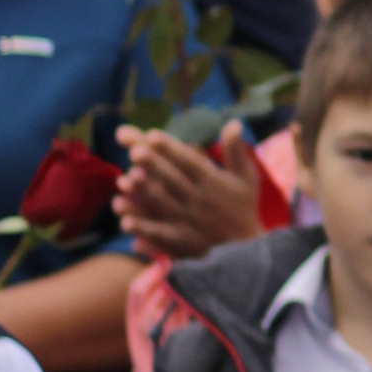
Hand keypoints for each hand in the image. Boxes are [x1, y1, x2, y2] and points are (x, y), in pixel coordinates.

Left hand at [116, 119, 266, 260]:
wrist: (247, 249)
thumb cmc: (244, 206)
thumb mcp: (246, 176)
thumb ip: (235, 150)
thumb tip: (234, 122)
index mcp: (213, 181)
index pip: (189, 161)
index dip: (170, 149)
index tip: (152, 134)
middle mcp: (200, 200)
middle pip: (173, 180)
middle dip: (154, 165)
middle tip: (134, 151)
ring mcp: (189, 221)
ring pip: (163, 204)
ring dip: (144, 194)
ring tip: (124, 182)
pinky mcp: (181, 241)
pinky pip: (160, 234)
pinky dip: (143, 229)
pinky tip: (124, 221)